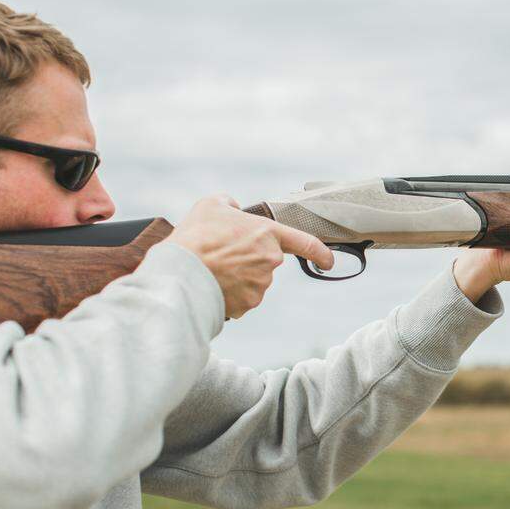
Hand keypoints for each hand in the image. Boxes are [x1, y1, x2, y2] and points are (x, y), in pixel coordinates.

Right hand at [165, 195, 333, 318]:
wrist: (181, 273)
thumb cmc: (196, 236)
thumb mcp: (212, 205)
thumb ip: (230, 204)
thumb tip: (235, 211)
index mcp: (268, 234)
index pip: (306, 243)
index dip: (320, 253)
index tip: (328, 261)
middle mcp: (270, 260)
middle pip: (264, 261)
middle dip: (247, 259)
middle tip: (220, 254)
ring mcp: (260, 285)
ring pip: (252, 280)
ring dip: (237, 276)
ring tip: (212, 268)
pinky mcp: (248, 304)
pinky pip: (242, 298)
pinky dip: (229, 293)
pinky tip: (212, 284)